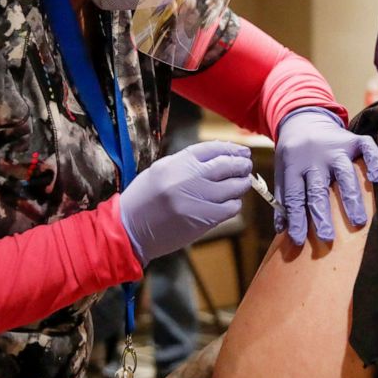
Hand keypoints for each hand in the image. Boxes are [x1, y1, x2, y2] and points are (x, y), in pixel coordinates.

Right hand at [120, 141, 252, 265]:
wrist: (131, 228)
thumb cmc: (144, 197)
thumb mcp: (161, 170)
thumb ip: (187, 162)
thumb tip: (218, 156)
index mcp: (178, 162)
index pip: (212, 149)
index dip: (231, 149)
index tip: (241, 151)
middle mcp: (189, 178)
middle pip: (226, 165)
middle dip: (241, 164)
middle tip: (246, 165)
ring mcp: (197, 199)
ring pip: (233, 187)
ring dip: (242, 183)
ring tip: (243, 182)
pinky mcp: (203, 219)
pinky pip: (230, 208)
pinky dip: (234, 204)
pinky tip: (231, 203)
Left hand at [274, 108, 377, 244]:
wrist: (303, 119)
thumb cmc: (293, 154)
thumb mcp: (282, 172)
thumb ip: (283, 199)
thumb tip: (282, 229)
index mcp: (294, 166)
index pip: (294, 196)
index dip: (296, 218)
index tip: (299, 239)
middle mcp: (315, 158)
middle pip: (318, 189)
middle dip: (322, 215)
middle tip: (327, 238)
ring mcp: (335, 148)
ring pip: (345, 174)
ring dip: (351, 198)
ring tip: (359, 222)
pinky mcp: (352, 140)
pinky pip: (367, 148)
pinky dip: (374, 161)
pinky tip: (377, 178)